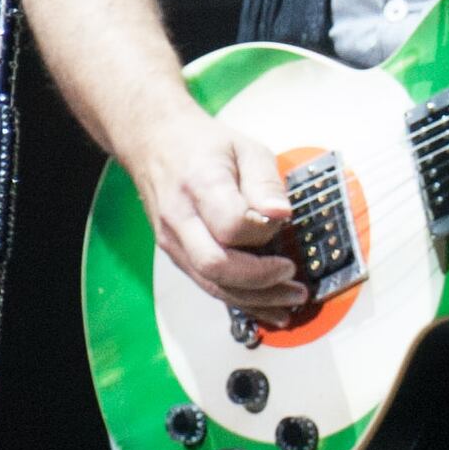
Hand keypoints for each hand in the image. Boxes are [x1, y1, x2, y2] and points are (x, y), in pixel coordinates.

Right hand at [127, 107, 307, 312]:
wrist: (154, 143)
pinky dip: (238, 300)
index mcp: (200, 185)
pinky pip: (207, 284)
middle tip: (294, 277)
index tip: (283, 224)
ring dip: (254, 299)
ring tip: (290, 301)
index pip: (231, 224)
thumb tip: (281, 214)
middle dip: (261, 280)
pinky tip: (267, 306)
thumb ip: (266, 182)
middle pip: (217, 265)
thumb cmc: (202, 145)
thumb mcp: (246, 148)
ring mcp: (173, 241)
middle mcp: (180, 219)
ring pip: (211, 284)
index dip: (263, 231)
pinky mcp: (175, 254)